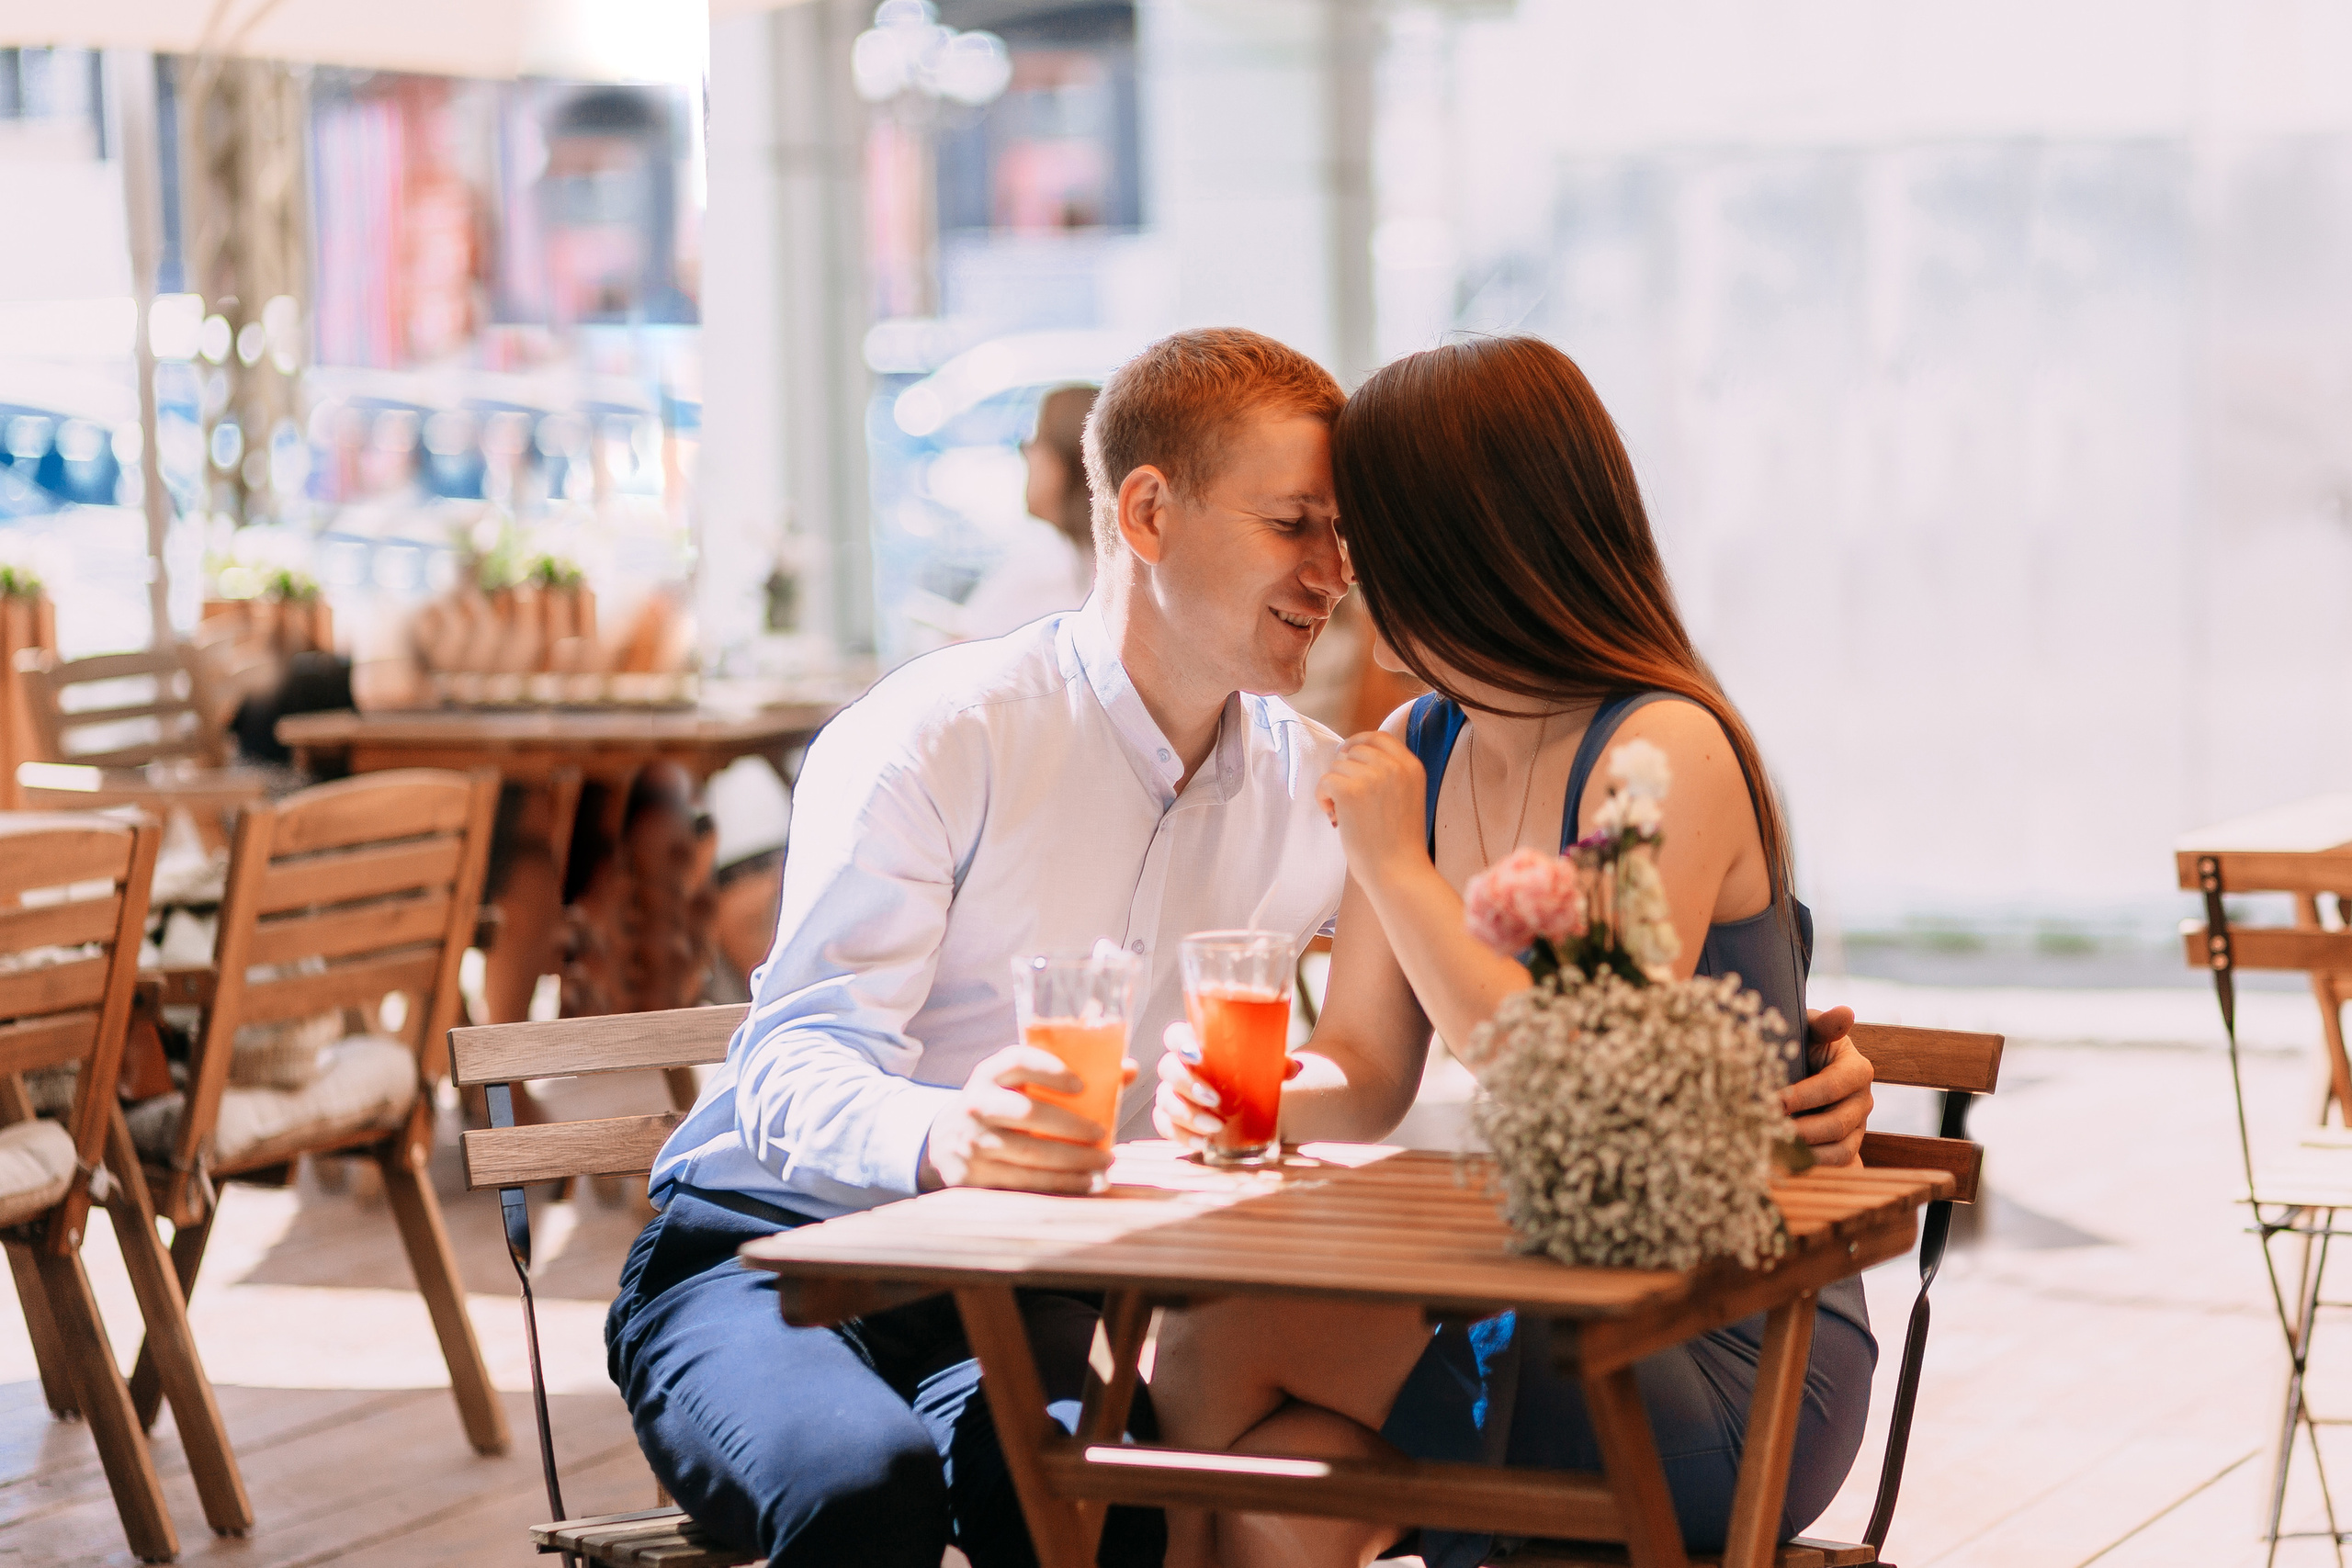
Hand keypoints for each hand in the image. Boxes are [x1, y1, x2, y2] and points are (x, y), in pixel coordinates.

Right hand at [917, 1044, 1131, 1192]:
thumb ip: (1069, 1077)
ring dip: (1073, 1162)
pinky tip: (1084, 1184)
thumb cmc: (1001, 1108)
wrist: (946, 1142)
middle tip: (1103, 1134)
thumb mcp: (1017, 1087)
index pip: (1018, 1061)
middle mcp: (976, 1105)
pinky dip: (1058, 1185)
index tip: (1082, 1085)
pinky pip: (1022, 1184)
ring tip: (1103, 1164)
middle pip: (1028, 1112)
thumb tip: (1128, 1070)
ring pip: (1029, 1154)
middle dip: (1072, 1126)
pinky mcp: (971, 1177)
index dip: (1051, 1070)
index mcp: (989, 1075)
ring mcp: (971, 1143)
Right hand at [1152, 1023, 1303, 1155]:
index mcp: (1197, 1044)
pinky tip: (1203, 1143)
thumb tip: (1291, 1069)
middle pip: (1167, 1068)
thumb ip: (1277, 1062)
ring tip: (1216, 1127)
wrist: (1255, 1099)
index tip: (1198, 1055)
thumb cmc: (1254, 1073)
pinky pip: (1166, 1127)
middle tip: (1215, 1099)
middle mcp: (1181, 1067)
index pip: (1174, 1036)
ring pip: (1165, 1100)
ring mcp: (1175, 1094)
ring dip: (1187, 1114)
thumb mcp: (1265, 1064)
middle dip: (1187, 1084)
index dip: (1178, 1043)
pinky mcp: (1175, 1119)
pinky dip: (1182, 1135)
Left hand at [1314, 731, 1428, 884]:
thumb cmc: (1399, 843)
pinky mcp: (1351, 791)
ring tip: (1344, 814)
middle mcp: (1394, 766)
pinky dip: (1323, 798)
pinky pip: (1325, 781)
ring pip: (1338, 766)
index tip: (1346, 753)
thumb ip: (1389, 775)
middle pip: (1355, 750)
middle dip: (1344, 771)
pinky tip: (1334, 816)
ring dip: (1334, 787)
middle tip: (1345, 799)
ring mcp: (1373, 777)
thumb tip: (1351, 756)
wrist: (1398, 871)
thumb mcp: (1407, 797)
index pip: (1379, 737)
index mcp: (1412, 767)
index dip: (1358, 741)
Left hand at [1783, 1007, 1870, 1166]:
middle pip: (1837, 1125)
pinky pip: (1837, 1168)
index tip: (1773, 1100)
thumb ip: (1826, 1024)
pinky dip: (1814, 1171)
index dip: (1804, 1095)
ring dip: (1805, 1155)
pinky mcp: (1847, 1148)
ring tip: (1772, 1152)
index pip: (1833, 1086)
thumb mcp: (1811, 1028)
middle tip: (1767, 1131)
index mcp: (1857, 1070)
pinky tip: (1785, 1169)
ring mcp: (1857, 1129)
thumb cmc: (1804, 1043)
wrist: (1804, 1063)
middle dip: (1800, 1130)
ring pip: (1839, 1151)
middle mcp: (1862, 1101)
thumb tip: (1846, 1013)